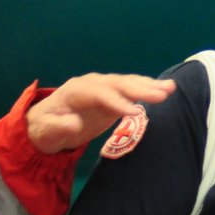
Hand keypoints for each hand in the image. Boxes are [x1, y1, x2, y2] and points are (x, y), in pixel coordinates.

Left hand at [26, 74, 174, 153]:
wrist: (44, 123)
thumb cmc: (45, 128)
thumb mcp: (47, 131)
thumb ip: (59, 127)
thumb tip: (74, 124)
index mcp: (76, 91)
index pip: (99, 93)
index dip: (116, 102)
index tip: (134, 113)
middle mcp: (92, 84)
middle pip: (117, 84)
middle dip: (140, 88)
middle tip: (162, 95)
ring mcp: (103, 88)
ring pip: (127, 83)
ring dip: (148, 85)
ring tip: (170, 88)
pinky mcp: (111, 96)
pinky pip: (130, 89)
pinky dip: (147, 88)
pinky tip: (165, 90)